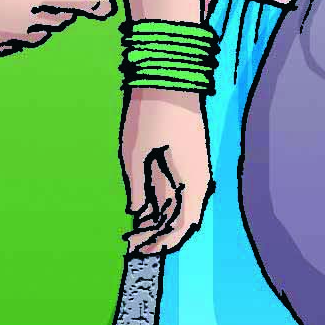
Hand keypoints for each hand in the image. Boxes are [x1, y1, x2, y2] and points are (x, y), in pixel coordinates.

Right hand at [0, 0, 115, 53]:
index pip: (79, 4)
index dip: (95, 4)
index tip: (105, 4)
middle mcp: (28, 18)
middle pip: (62, 19)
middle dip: (63, 6)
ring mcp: (9, 35)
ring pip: (41, 35)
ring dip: (43, 22)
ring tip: (29, 2)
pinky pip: (17, 45)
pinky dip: (20, 34)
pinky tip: (10, 18)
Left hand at [123, 87, 211, 258]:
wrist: (167, 72)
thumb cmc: (151, 111)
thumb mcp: (135, 152)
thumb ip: (138, 186)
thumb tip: (138, 212)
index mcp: (193, 177)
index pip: (185, 222)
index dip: (167, 242)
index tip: (146, 252)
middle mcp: (195, 176)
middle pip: (180, 218)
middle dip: (157, 236)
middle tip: (131, 247)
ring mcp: (188, 167)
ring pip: (174, 206)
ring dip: (155, 223)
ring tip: (129, 236)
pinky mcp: (179, 159)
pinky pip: (171, 190)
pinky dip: (156, 206)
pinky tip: (137, 216)